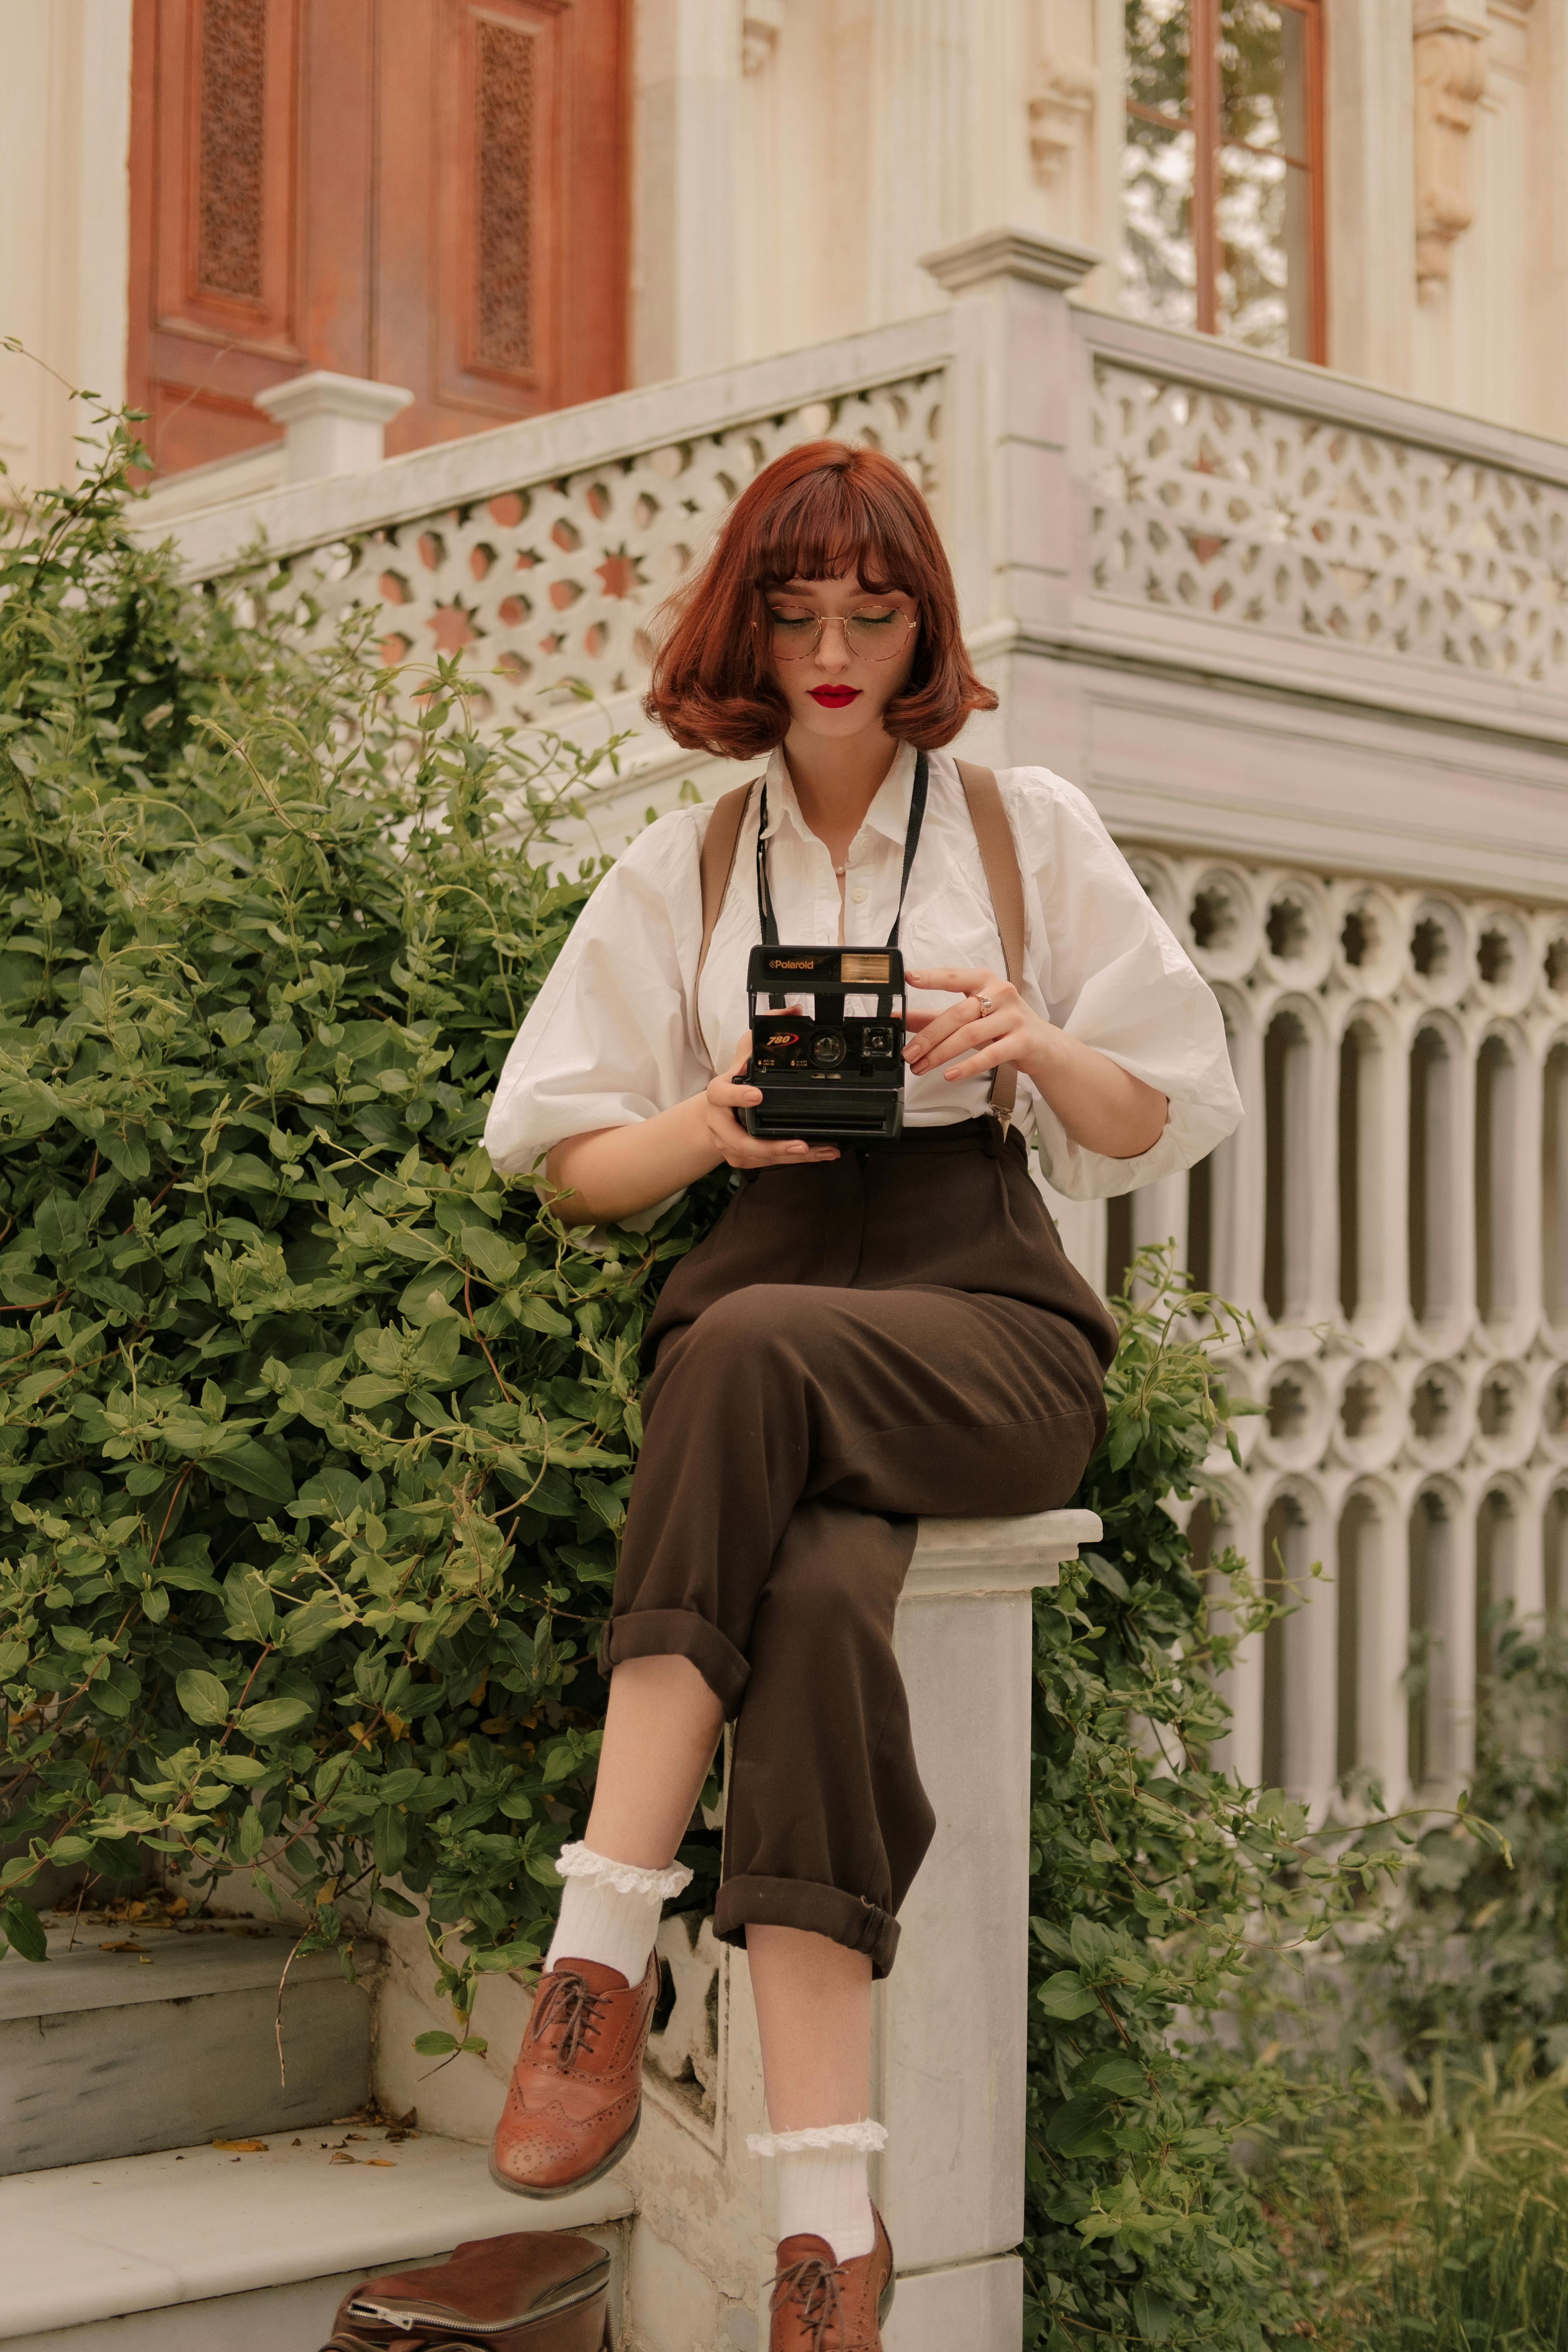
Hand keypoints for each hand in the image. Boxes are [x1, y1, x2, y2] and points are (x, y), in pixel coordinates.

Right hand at [702, 1037, 839, 1169]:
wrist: (715, 1115)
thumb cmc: (733, 1082)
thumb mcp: (746, 1053)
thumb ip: (765, 1030)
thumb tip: (793, 1011)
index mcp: (719, 1095)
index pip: (722, 1095)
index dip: (737, 1096)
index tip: (757, 1096)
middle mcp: (720, 1123)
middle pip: (741, 1141)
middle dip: (772, 1146)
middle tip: (800, 1144)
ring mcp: (729, 1145)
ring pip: (759, 1157)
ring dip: (791, 1156)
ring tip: (820, 1150)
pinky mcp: (741, 1160)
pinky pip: (768, 1164)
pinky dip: (794, 1161)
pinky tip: (818, 1153)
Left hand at [902, 968, 1051, 1085]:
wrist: (1045, 1046)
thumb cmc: (1002, 1026)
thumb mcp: (969, 1017)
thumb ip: (935, 1016)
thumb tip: (901, 1017)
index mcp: (985, 981)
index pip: (954, 977)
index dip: (932, 977)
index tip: (910, 978)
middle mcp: (1001, 994)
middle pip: (957, 1014)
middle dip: (928, 1036)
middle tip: (908, 1053)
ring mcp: (1013, 1017)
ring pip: (970, 1035)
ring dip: (941, 1053)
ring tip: (921, 1067)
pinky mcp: (1022, 1041)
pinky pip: (991, 1054)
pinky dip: (967, 1065)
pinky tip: (950, 1074)